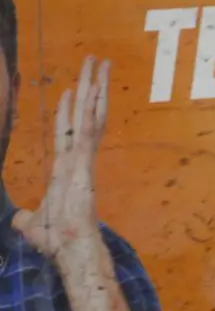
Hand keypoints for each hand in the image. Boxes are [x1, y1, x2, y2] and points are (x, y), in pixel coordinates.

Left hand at [14, 56, 108, 259]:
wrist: (69, 249)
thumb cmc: (56, 241)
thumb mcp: (32, 225)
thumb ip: (27, 218)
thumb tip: (20, 220)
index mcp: (67, 169)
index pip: (69, 132)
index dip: (70, 110)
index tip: (72, 89)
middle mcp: (78, 158)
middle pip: (86, 115)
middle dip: (91, 86)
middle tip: (97, 61)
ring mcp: (82, 158)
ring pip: (90, 115)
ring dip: (94, 87)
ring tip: (99, 63)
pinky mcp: (83, 162)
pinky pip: (86, 129)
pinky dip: (86, 108)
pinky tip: (87, 89)